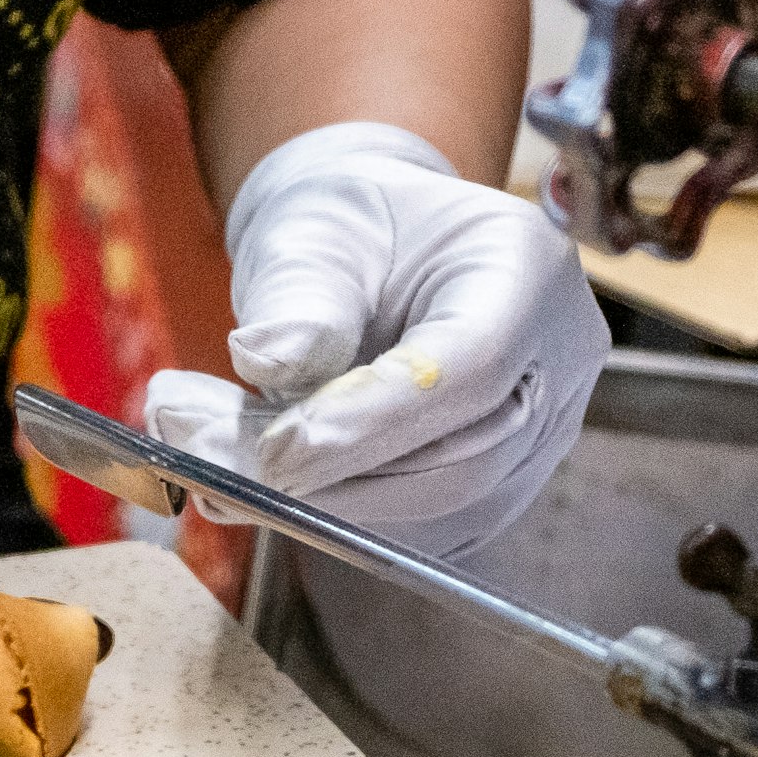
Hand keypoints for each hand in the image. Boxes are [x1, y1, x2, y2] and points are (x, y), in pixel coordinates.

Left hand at [144, 122, 607, 555]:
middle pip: (460, 458)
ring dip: (311, 503)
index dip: (374, 421)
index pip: (472, 368)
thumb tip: (268, 361)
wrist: (371, 253)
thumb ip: (299, 297)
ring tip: (202, 459)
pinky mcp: (495, 486)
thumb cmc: (346, 229)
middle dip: (328, 477)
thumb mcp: (312, 231)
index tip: (275, 453)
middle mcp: (556, 360)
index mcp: (527, 271)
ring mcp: (539, 433)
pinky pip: (418, 527)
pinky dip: (326, 515)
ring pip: (437, 508)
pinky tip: (242, 479)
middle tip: (200, 456)